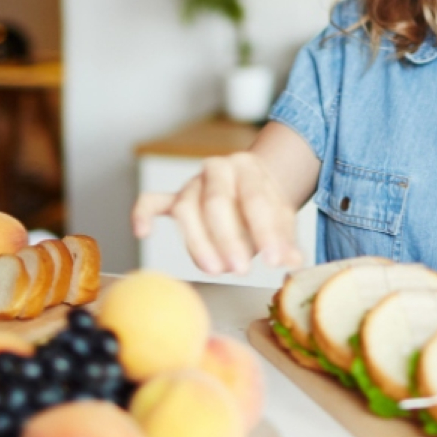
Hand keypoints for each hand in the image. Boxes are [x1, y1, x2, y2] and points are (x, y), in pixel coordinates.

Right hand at [131, 152, 303, 275]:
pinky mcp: (174, 199)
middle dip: (228, 238)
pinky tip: (142, 231)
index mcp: (248, 167)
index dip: (266, 231)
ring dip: (198, 241)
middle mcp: (217, 169)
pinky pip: (152, 201)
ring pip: (186, 208)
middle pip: (216, 202)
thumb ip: (286, 240)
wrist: (250, 185)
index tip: (274, 260)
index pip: (255, 199)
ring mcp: (193, 183)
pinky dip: (143, 214)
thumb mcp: (282, 219)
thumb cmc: (264, 205)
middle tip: (241, 268)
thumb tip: (293, 261)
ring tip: (215, 269)